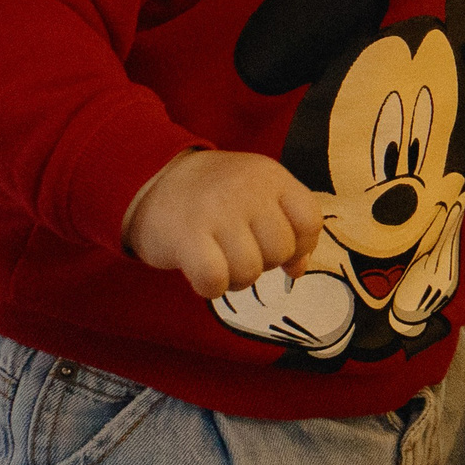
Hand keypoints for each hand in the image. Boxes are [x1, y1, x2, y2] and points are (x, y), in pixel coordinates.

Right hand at [122, 149, 321, 298]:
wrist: (155, 178)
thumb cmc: (215, 195)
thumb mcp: (258, 195)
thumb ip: (286, 225)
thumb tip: (299, 268)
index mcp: (271, 176)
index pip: (310, 221)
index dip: (300, 246)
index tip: (277, 247)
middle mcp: (248, 190)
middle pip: (281, 251)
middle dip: (264, 262)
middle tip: (239, 250)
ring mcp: (218, 212)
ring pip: (250, 271)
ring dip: (236, 278)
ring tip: (219, 260)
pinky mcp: (187, 236)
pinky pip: (216, 281)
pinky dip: (212, 287)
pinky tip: (203, 273)